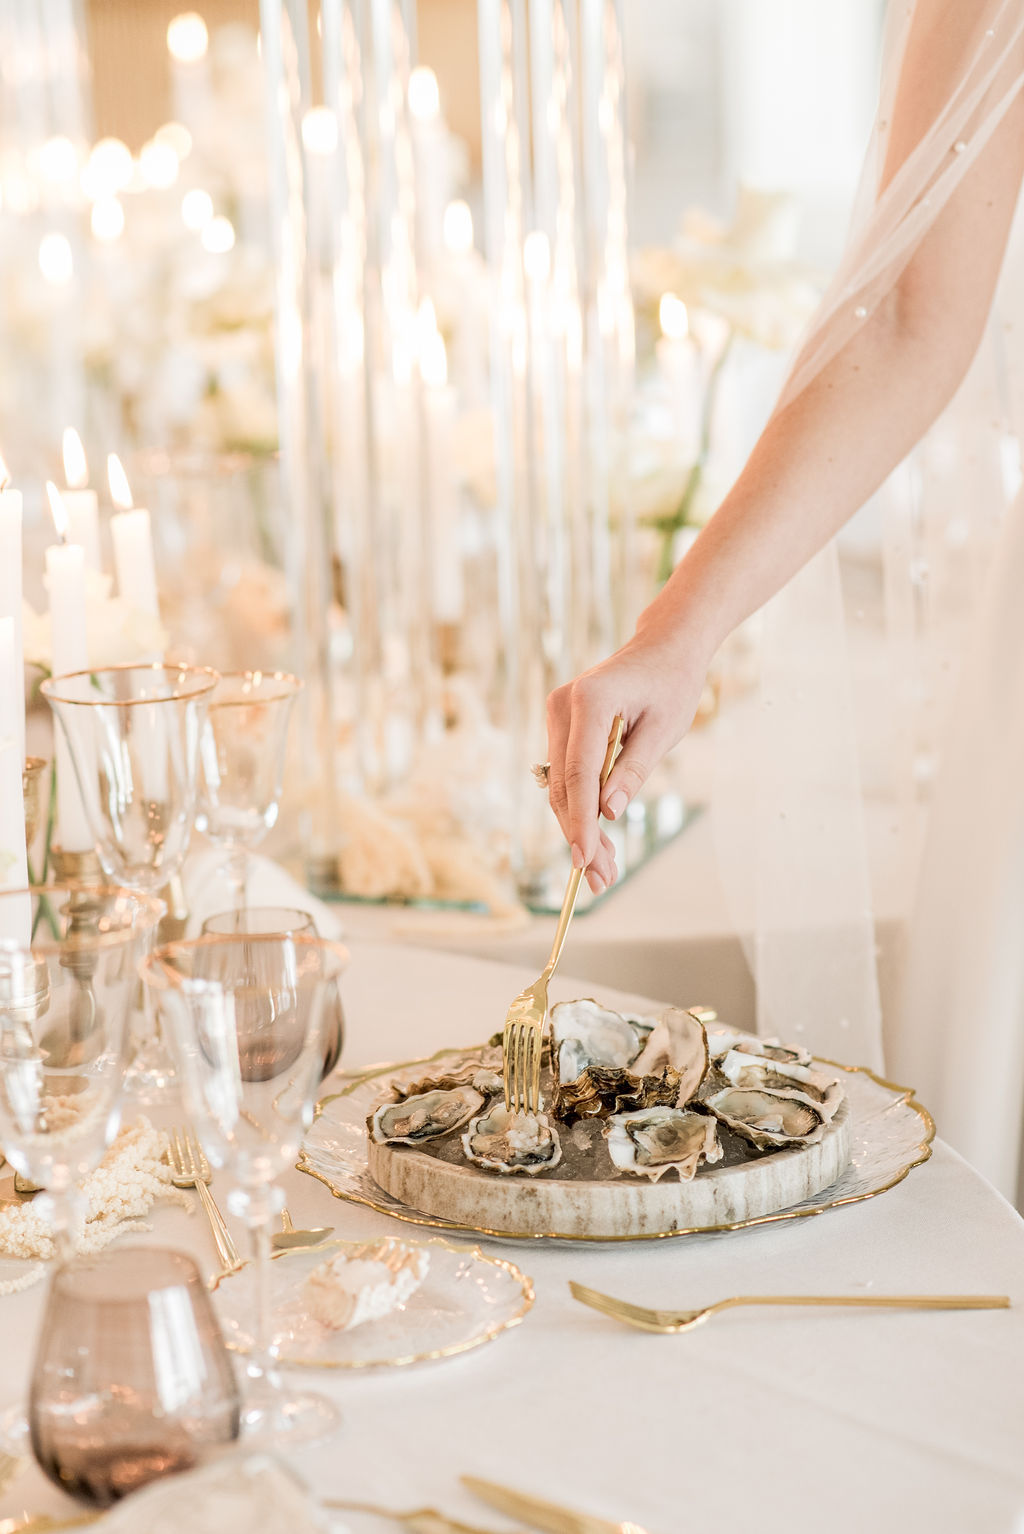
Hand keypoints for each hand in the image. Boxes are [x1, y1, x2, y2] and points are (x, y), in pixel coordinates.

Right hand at [545, 631, 708, 893]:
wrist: (664, 647)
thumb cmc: (672, 683)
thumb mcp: (664, 730)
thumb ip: (633, 769)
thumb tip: (609, 812)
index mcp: (589, 701)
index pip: (578, 773)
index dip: (580, 821)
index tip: (585, 859)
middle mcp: (562, 706)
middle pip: (564, 785)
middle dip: (580, 834)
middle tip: (600, 878)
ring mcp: (557, 715)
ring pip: (562, 785)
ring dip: (578, 827)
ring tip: (603, 870)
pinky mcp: (562, 725)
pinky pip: (567, 774)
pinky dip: (581, 807)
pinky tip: (596, 838)